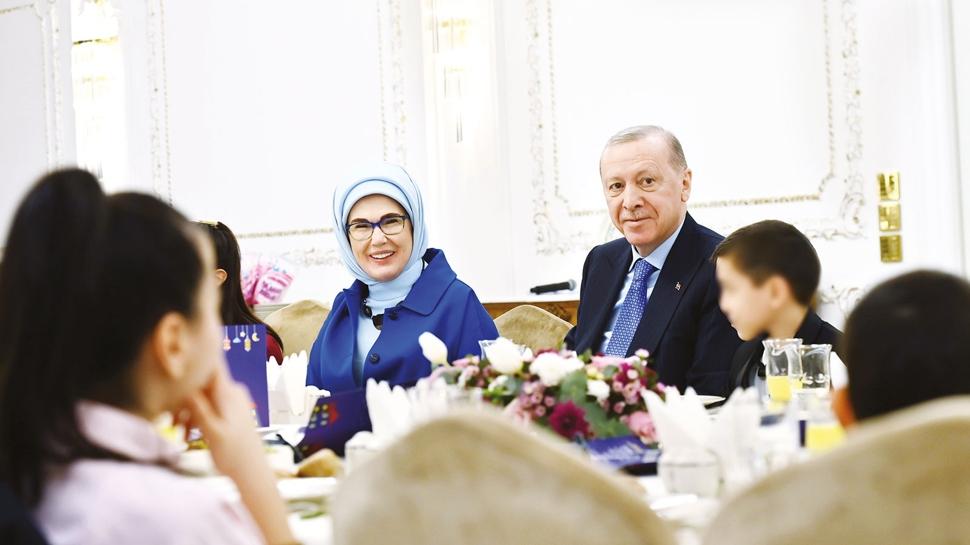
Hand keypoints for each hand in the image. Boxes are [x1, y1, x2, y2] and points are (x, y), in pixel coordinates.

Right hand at [183, 364, 265, 478]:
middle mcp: (232, 391)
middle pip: (201, 382)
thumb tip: (186, 387)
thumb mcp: (213, 433)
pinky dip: (196, 417)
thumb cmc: (234, 455)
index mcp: (228, 393)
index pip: (212, 365)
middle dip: (183, 398)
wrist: (252, 471)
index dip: (196, 358)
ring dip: (187, 411)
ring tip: (180, 433)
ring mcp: (231, 400)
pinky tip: (187, 435)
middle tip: (171, 421)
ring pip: (202, 396)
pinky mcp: (229, 410)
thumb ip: (200, 409)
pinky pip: (208, 405)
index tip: (178, 357)